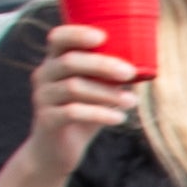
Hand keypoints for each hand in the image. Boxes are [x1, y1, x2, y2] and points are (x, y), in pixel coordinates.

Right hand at [30, 22, 139, 171]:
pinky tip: (119, 118)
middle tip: (130, 73)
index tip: (103, 36)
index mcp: (54, 63)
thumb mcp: (97, 94)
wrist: (55, 152)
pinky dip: (99, 114)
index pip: (58, 38)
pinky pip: (72, 112)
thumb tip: (144, 68)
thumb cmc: (82, 116)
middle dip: (102, 65)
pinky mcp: (47, 119)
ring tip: (132, 102)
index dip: (77, 34)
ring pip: (74, 88)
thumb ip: (110, 80)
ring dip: (107, 94)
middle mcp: (44, 75)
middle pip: (69, 61)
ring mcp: (42, 97)